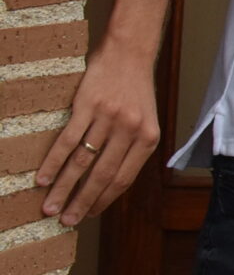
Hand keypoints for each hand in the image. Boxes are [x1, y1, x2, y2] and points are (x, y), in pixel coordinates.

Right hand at [36, 44, 160, 225]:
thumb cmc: (135, 91)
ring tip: (50, 206)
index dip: (104, 200)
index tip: (89, 215)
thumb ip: (132, 149)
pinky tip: (43, 179)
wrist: (129, 53)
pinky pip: (68, 140)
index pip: (124, 178)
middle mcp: (131, 130)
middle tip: (65, 220)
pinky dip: (54, 162)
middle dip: (81, 202)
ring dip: (64, 188)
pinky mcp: (88, 106)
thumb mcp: (145, 121)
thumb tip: (111, 184)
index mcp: (148, 138)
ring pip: (82, 161)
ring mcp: (109, 118)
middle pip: (102, 175)